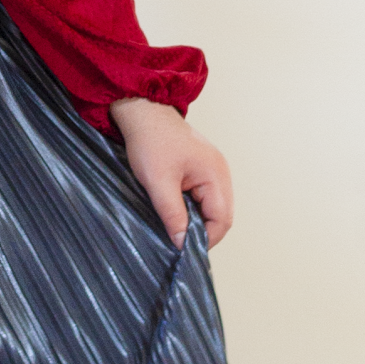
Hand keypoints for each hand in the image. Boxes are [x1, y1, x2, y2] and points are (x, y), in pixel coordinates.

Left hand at [109, 98, 232, 249]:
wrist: (142, 112)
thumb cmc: (150, 141)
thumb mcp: (158, 182)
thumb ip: (172, 214)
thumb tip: (182, 244)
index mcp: (216, 176)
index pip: (222, 221)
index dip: (205, 240)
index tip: (183, 251)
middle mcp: (220, 174)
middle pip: (220, 216)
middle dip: (201, 233)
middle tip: (177, 244)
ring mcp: (211, 171)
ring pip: (211, 208)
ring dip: (195, 221)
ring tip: (174, 230)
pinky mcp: (200, 169)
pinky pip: (202, 197)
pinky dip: (190, 209)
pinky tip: (173, 213)